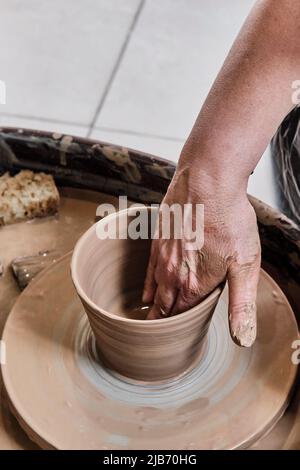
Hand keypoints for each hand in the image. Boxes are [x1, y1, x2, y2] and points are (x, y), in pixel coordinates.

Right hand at [142, 166, 260, 346]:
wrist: (207, 181)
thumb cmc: (229, 218)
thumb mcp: (244, 264)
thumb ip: (241, 304)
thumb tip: (241, 338)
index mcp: (194, 284)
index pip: (180, 316)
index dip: (176, 330)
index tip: (171, 342)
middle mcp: (174, 273)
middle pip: (164, 306)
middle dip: (161, 322)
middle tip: (154, 338)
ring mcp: (163, 256)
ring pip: (154, 289)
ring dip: (153, 306)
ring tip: (148, 320)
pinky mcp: (158, 239)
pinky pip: (148, 269)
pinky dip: (146, 284)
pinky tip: (145, 292)